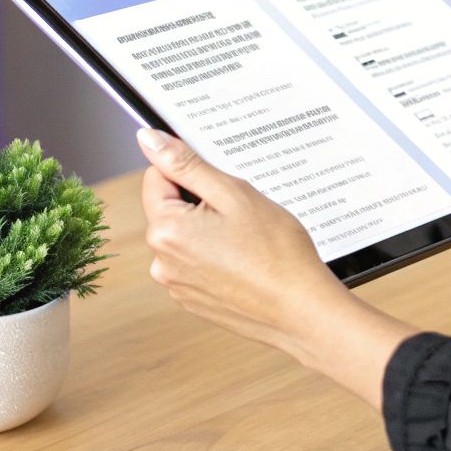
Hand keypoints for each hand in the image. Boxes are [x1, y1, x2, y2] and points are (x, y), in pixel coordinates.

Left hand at [136, 127, 418, 408]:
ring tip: (247, 240)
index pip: (156, 177)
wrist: (302, 310)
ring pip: (184, 236)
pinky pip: (195, 263)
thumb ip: (186, 164)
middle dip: (201, 202)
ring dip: (209, 230)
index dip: (189, 172)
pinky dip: (215, 256)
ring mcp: (177, 285)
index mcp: (165, 230)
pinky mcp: (193, 300)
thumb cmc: (276, 252)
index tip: (220, 183)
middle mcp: (162, 262)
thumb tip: (149, 139)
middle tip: (241, 212)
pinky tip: (245, 261)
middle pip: (170, 209)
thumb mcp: (233, 194)